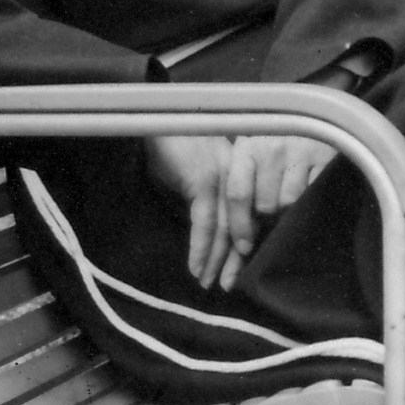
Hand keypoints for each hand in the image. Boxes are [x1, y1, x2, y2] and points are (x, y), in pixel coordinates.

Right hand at [146, 133, 336, 290]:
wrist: (155, 119)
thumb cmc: (169, 146)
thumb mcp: (190, 176)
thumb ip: (203, 200)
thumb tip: (206, 232)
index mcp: (239, 175)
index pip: (248, 216)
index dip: (243, 244)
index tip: (238, 268)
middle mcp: (237, 177)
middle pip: (241, 226)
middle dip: (235, 259)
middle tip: (231, 285)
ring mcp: (223, 179)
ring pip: (225, 229)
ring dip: (216, 260)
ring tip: (210, 282)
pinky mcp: (204, 182)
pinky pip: (205, 224)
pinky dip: (201, 248)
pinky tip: (197, 267)